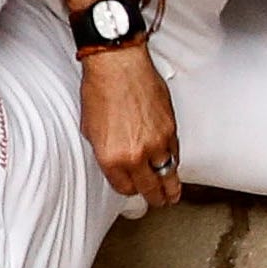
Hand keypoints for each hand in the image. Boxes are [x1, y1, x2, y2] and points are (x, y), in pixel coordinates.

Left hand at [80, 46, 180, 206]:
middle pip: (151, 189)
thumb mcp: (91, 129)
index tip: (134, 189)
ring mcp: (156, 144)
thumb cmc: (100, 90)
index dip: (130, 189)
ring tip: (173, 194)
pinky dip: (173, 161)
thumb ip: (105, 151)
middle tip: (159, 201)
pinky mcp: (171, 130)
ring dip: (171, 187)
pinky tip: (172, 165)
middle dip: (155, 197)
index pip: (125, 188)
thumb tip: (116, 163)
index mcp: (111, 158)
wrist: (117, 65)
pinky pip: (175, 155)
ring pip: (169, 176)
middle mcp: (135, 155)